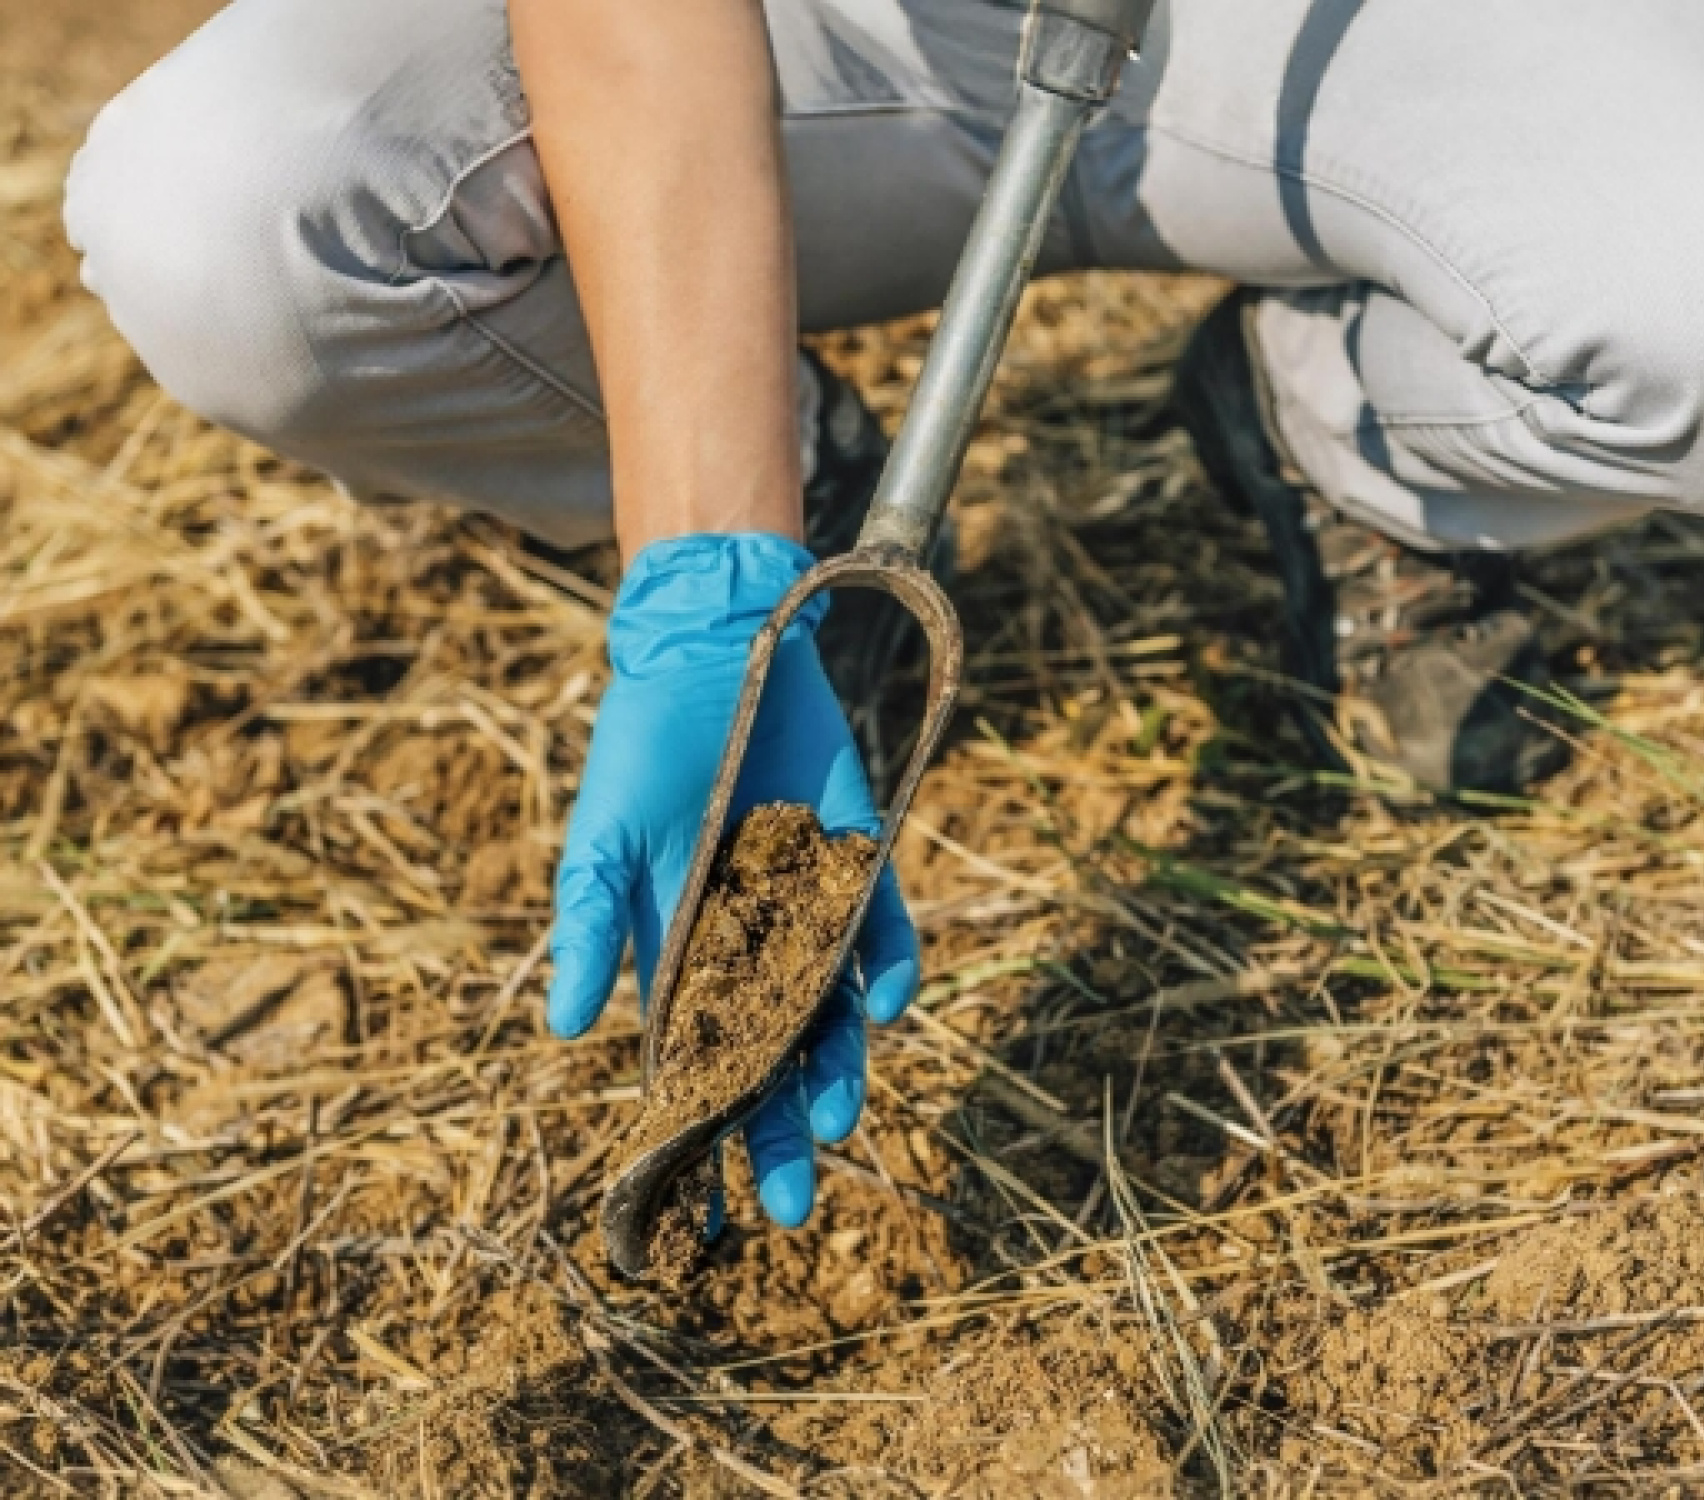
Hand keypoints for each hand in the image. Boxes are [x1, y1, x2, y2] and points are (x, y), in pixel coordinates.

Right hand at [548, 533, 919, 1226]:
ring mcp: (814, 911)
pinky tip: (888, 1005)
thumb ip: (589, 927)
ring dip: (840, 1070)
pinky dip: (893, 970)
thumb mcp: (601, 841)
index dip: (700, 1141)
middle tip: (794, 1208)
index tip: (704, 1223)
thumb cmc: (642, 750)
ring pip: (836, 1013)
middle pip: (772, 1061)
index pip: (694, 1069)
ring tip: (837, 1121)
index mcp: (682, 957)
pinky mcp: (866, 864)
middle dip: (780, 1134)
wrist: (715, 653)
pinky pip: (888, 932)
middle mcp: (754, 949)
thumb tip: (562, 1031)